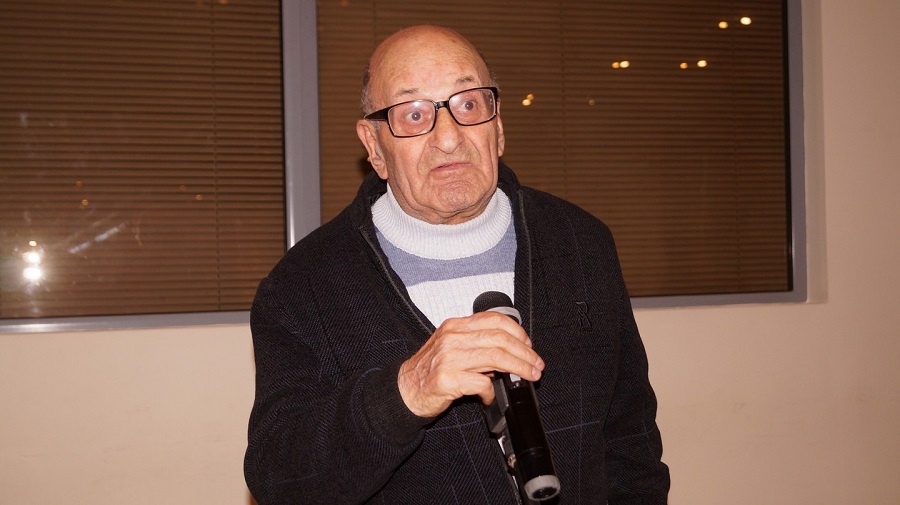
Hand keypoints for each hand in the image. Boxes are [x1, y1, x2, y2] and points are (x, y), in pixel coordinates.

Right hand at [397, 311, 544, 417]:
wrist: (405, 390)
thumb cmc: (429, 370)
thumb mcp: (451, 347)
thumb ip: (476, 344)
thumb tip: (510, 352)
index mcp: (455, 326)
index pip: (494, 320)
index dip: (518, 332)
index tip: (529, 345)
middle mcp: (452, 338)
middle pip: (500, 339)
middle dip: (525, 353)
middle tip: (536, 365)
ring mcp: (449, 358)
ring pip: (496, 358)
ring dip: (519, 369)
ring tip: (528, 377)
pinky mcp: (447, 380)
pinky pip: (481, 384)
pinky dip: (492, 392)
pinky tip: (492, 396)